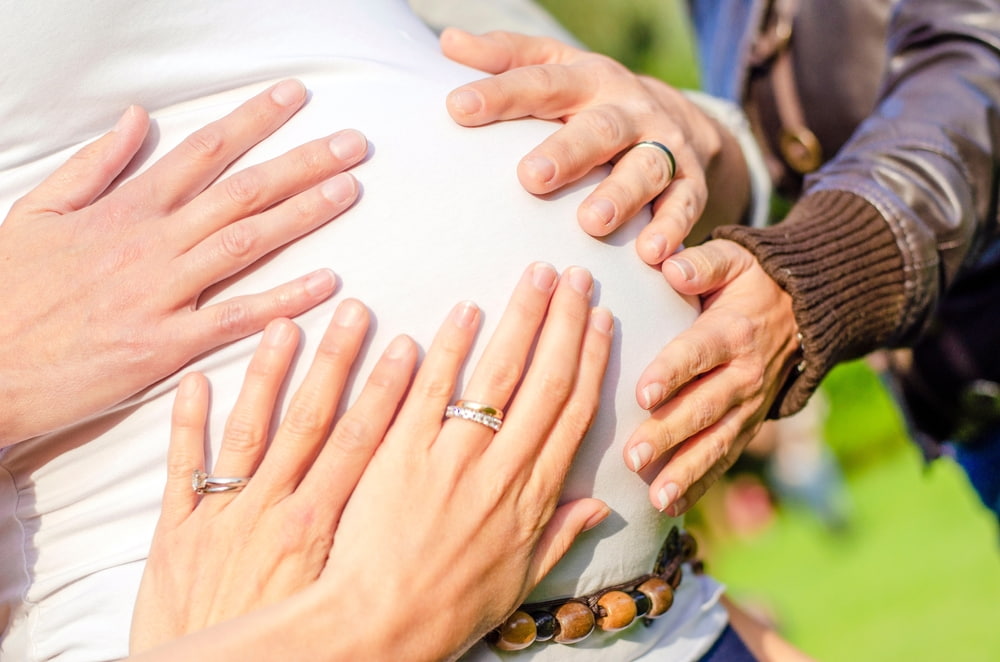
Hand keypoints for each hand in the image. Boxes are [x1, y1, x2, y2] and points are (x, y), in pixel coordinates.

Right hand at [0, 80, 367, 445]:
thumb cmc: (8, 289)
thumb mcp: (37, 211)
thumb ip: (94, 164)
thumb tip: (136, 118)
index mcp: (124, 209)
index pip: (203, 151)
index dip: (254, 120)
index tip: (296, 97)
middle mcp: (150, 244)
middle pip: (240, 192)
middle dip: (301, 162)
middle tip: (354, 144)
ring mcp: (159, 295)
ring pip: (245, 244)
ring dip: (303, 215)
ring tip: (349, 190)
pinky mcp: (163, 347)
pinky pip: (233, 319)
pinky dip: (281, 300)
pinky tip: (326, 283)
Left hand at [131, 299, 417, 651]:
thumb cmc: (281, 652)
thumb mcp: (336, 606)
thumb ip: (368, 553)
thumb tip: (422, 517)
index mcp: (315, 528)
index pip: (358, 444)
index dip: (384, 393)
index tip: (406, 349)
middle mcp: (271, 510)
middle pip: (310, 423)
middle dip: (335, 363)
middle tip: (351, 312)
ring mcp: (221, 515)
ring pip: (250, 431)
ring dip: (267, 374)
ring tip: (282, 323)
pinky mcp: (176, 531)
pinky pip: (182, 468)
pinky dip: (186, 424)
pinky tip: (196, 381)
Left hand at [322, 264, 612, 659]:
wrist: (374, 627)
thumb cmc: (445, 610)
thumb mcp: (518, 583)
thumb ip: (560, 536)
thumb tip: (601, 505)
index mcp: (531, 499)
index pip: (572, 413)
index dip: (591, 360)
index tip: (599, 319)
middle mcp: (500, 471)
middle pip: (545, 381)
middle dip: (564, 322)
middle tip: (574, 274)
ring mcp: (450, 458)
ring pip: (497, 375)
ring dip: (521, 319)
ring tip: (535, 275)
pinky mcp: (399, 452)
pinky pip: (429, 390)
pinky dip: (448, 347)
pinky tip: (465, 310)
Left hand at [441, 29, 747, 263]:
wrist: (677, 118)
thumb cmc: (590, 99)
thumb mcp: (554, 67)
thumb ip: (505, 58)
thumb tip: (448, 41)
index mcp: (587, 80)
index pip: (541, 83)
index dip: (501, 93)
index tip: (458, 108)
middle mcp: (629, 110)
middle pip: (599, 128)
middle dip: (568, 153)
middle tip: (531, 177)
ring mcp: (664, 145)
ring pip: (646, 168)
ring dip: (622, 196)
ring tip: (593, 224)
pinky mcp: (691, 183)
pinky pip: (686, 206)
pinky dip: (673, 230)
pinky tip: (653, 255)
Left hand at [622, 240, 800, 514]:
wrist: (806, 311)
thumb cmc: (750, 281)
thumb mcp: (734, 258)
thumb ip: (703, 263)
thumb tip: (671, 267)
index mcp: (733, 332)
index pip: (698, 354)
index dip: (672, 373)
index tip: (643, 394)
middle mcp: (744, 375)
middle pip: (703, 408)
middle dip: (669, 434)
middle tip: (633, 456)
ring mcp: (749, 406)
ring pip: (716, 443)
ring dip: (686, 471)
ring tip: (656, 497)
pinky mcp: (748, 426)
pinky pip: (724, 459)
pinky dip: (699, 484)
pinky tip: (670, 507)